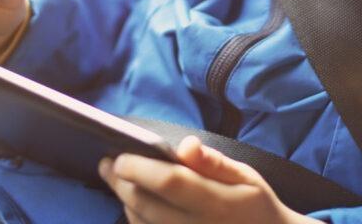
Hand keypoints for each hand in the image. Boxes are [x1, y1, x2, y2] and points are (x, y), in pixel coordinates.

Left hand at [99, 135, 317, 223]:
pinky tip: (132, 204)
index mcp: (218, 203)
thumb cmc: (255, 204)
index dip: (139, 169)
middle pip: (146, 205)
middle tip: (106, 164)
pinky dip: (136, 219)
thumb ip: (213, 162)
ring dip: (124, 201)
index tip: (120, 156)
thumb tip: (186, 145)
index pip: (169, 183)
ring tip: (116, 179)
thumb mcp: (245, 176)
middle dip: (120, 183)